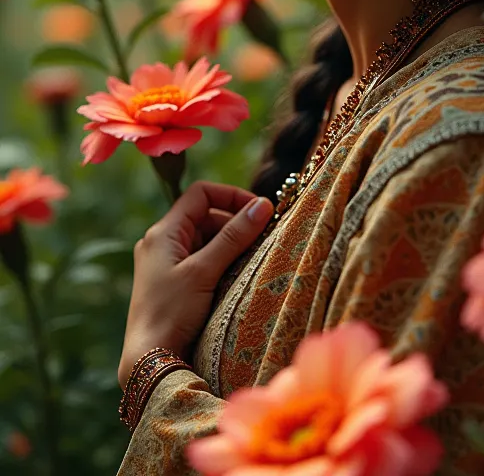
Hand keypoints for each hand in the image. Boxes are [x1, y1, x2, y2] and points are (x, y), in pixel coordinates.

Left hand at [118, 181, 272, 388]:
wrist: (147, 361)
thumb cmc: (171, 313)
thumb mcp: (204, 271)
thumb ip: (233, 236)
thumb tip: (263, 204)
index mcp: (163, 232)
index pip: (200, 194)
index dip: (231, 196)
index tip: (258, 210)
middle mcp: (160, 242)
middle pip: (204, 215)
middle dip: (234, 222)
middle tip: (262, 237)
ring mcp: (164, 264)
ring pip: (204, 239)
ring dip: (230, 243)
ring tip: (253, 257)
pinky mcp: (171, 283)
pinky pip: (200, 260)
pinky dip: (221, 261)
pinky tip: (237, 274)